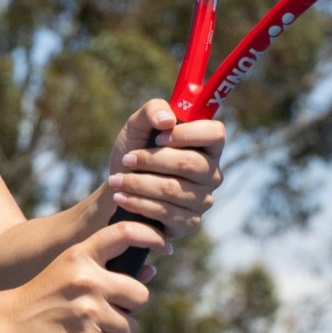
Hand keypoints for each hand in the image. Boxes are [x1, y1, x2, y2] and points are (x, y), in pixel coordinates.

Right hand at [0, 220, 164, 332]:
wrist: (1, 326)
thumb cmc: (39, 298)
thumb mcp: (67, 271)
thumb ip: (107, 268)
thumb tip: (152, 269)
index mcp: (80, 255)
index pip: (125, 232)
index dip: (152, 235)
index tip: (166, 247)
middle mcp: (88, 279)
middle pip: (140, 294)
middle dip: (130, 307)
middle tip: (109, 312)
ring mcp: (88, 311)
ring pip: (130, 326)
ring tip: (92, 330)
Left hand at [106, 99, 225, 241]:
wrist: (119, 186)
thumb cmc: (135, 150)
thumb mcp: (138, 125)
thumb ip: (153, 110)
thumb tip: (168, 120)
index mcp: (207, 145)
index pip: (216, 134)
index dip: (189, 134)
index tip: (159, 137)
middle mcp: (211, 173)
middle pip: (190, 164)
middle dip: (152, 160)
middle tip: (126, 159)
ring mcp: (203, 200)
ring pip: (173, 189)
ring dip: (139, 184)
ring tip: (116, 180)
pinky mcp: (189, 222)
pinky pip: (166, 213)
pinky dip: (138, 203)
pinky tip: (121, 197)